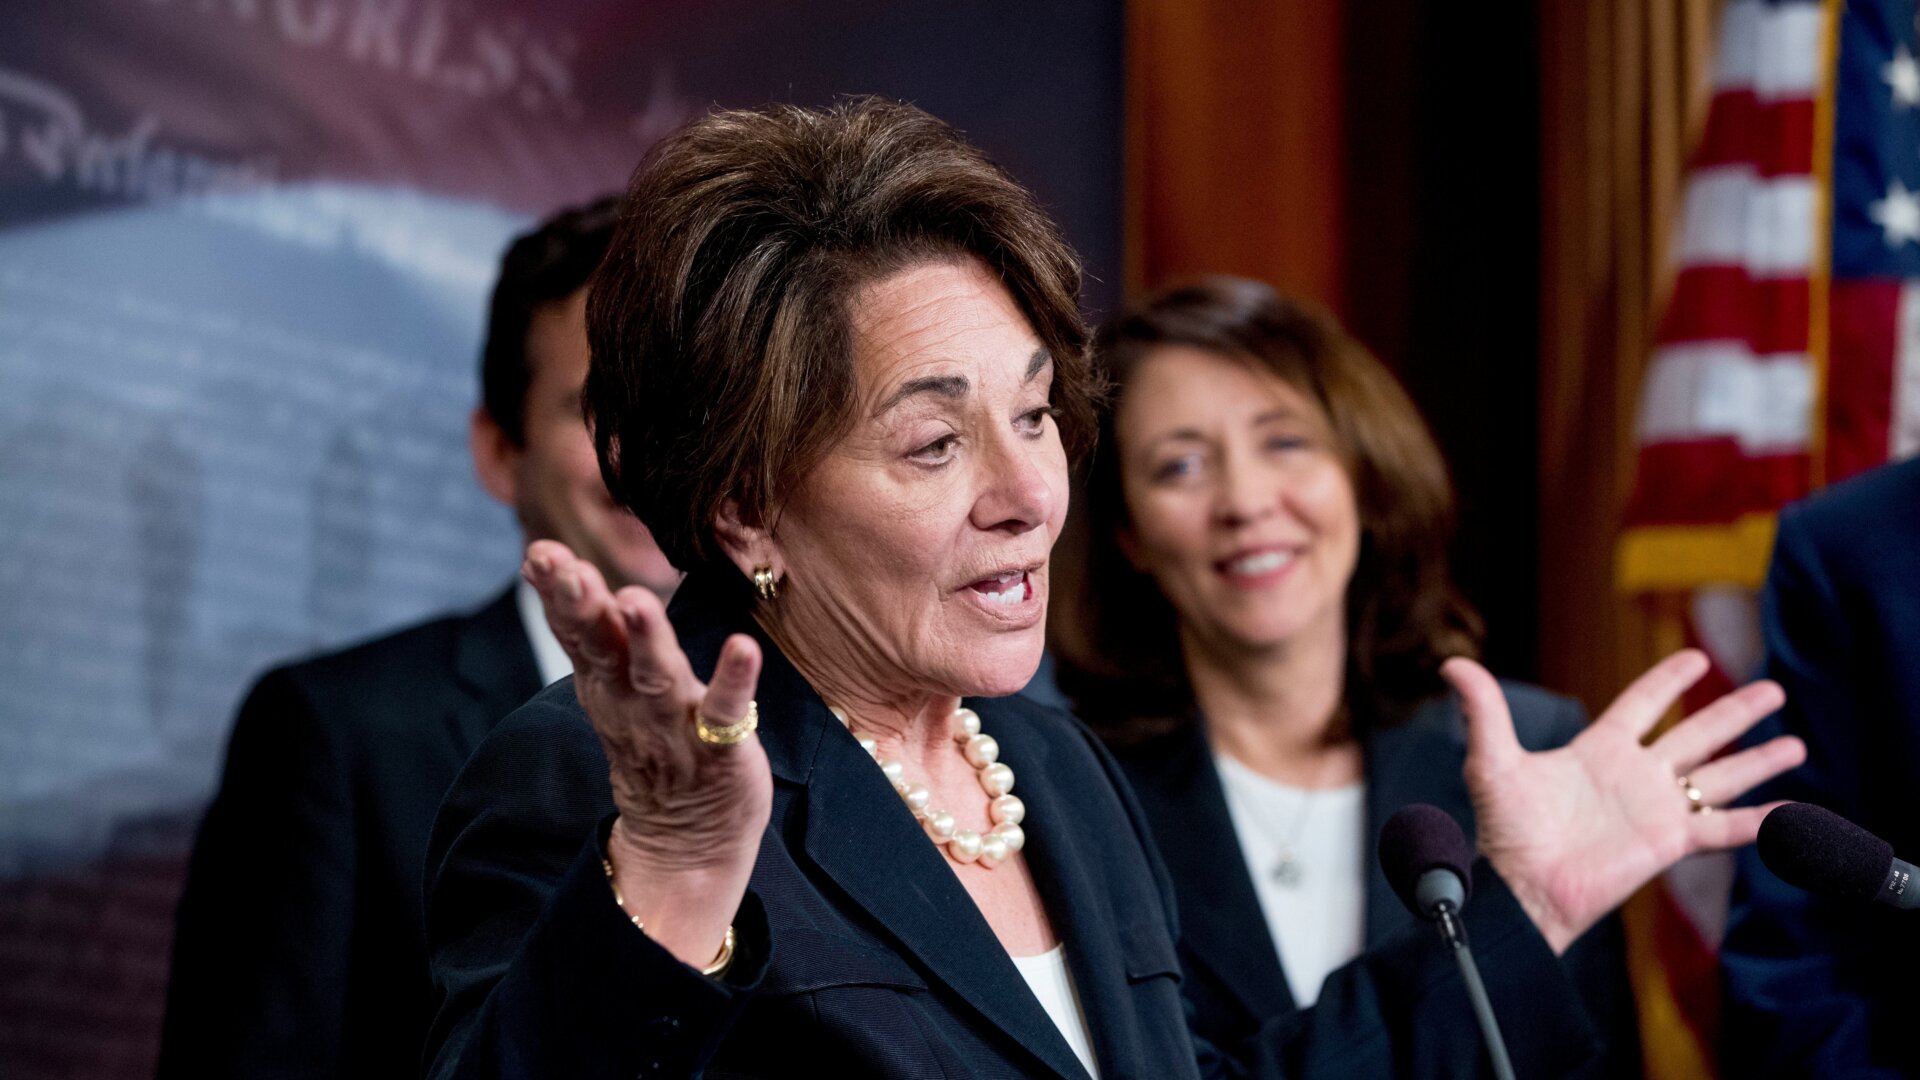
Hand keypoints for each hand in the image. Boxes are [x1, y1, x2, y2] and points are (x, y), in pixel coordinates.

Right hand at [523, 539, 771, 968]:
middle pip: (605, 651)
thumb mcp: (612, 691)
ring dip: (647, 639)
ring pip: (657, 679)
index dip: (560, 596)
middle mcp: (635, 705)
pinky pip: (727, 714)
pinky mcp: (722, 750)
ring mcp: (677, 728)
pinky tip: (743, 647)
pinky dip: (734, 681)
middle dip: (586, 609)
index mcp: (608, 687)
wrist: (686, 846)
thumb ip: (595, 634)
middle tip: (569, 569)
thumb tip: (563, 570)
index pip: (579, 635)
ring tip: (635, 601)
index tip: (540, 554)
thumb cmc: (654, 750)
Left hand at [1449, 650, 1804, 953]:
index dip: (1668, 681)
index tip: (1697, 656)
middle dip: (1735, 712)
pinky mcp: (1670, 841)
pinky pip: (1724, 828)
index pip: (1642, 704)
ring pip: (1720, 776)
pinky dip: (1761, 823)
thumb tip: (1452, 663)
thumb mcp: (1493, 762)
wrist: (1523, 889)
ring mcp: (1657, 808)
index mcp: (1599, 751)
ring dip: (1758, 760)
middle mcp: (1635, 776)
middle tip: (1773, 690)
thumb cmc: (1505, 832)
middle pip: (1697, 734)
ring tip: (1796, 743)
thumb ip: (1483, 711)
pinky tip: (1793, 814)